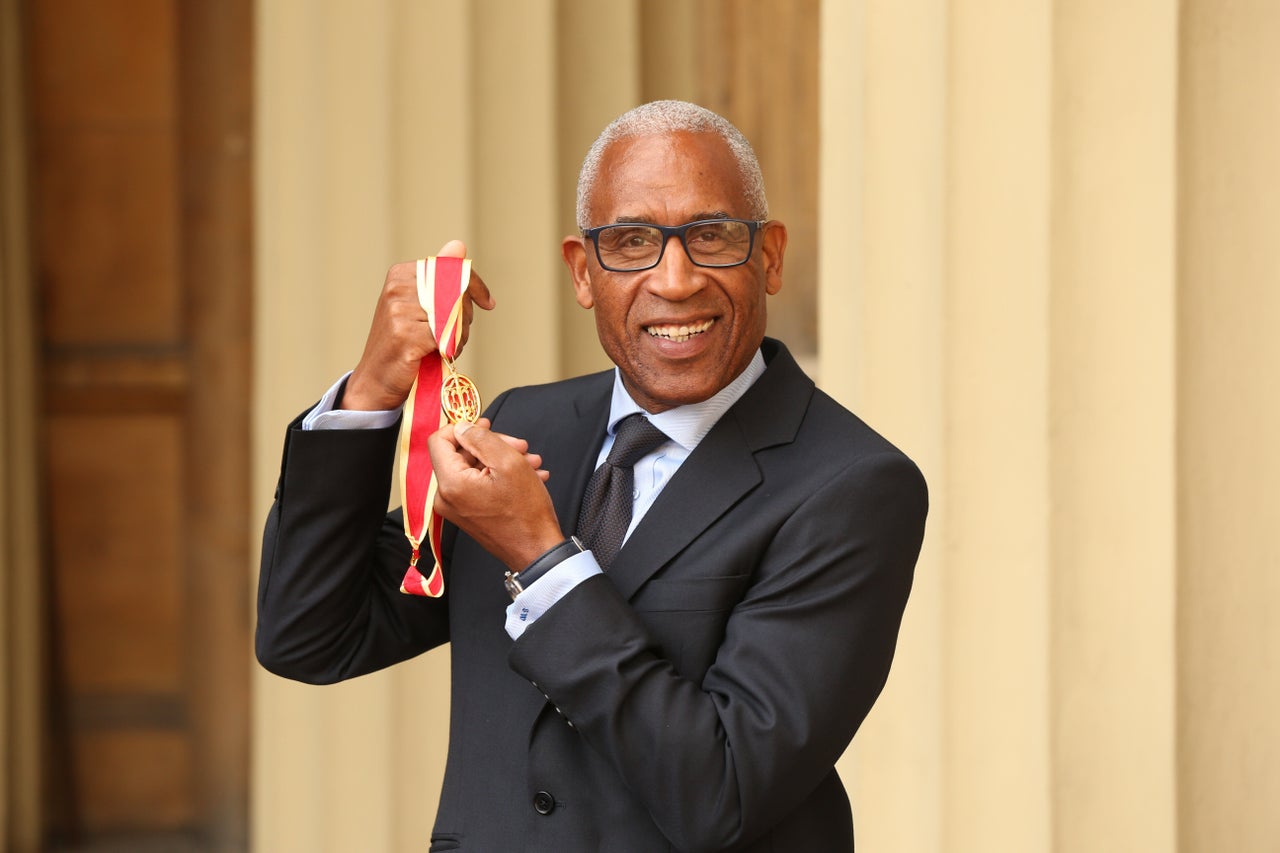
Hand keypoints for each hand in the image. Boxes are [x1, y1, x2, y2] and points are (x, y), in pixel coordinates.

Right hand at [343, 239, 495, 410]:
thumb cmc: (403, 341)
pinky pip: (447, 338)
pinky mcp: (405, 337)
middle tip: (458, 334)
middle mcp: (397, 288)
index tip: (488, 303)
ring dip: (461, 335)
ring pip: (455, 316)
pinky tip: (441, 355)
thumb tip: (458, 245)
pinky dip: (452, 349)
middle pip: (457, 293)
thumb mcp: (419, 304)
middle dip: (467, 315)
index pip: (452, 269)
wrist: (376, 378)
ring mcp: (399, 312)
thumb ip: (440, 277)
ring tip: (446, 346)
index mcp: (400, 274)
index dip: (475, 286)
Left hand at [429, 420, 563, 570]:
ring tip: (530, 462)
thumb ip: (481, 438)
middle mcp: (446, 497)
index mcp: (451, 483)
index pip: (439, 440)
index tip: (485, 426)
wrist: (537, 550)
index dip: (462, 427)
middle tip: (519, 446)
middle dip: (492, 445)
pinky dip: (500, 476)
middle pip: (460, 454)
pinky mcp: (467, 514)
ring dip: (502, 460)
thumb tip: (463, 427)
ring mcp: (456, 508)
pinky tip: (527, 476)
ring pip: (473, 468)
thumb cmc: (526, 513)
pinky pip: (478, 485)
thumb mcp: (508, 462)